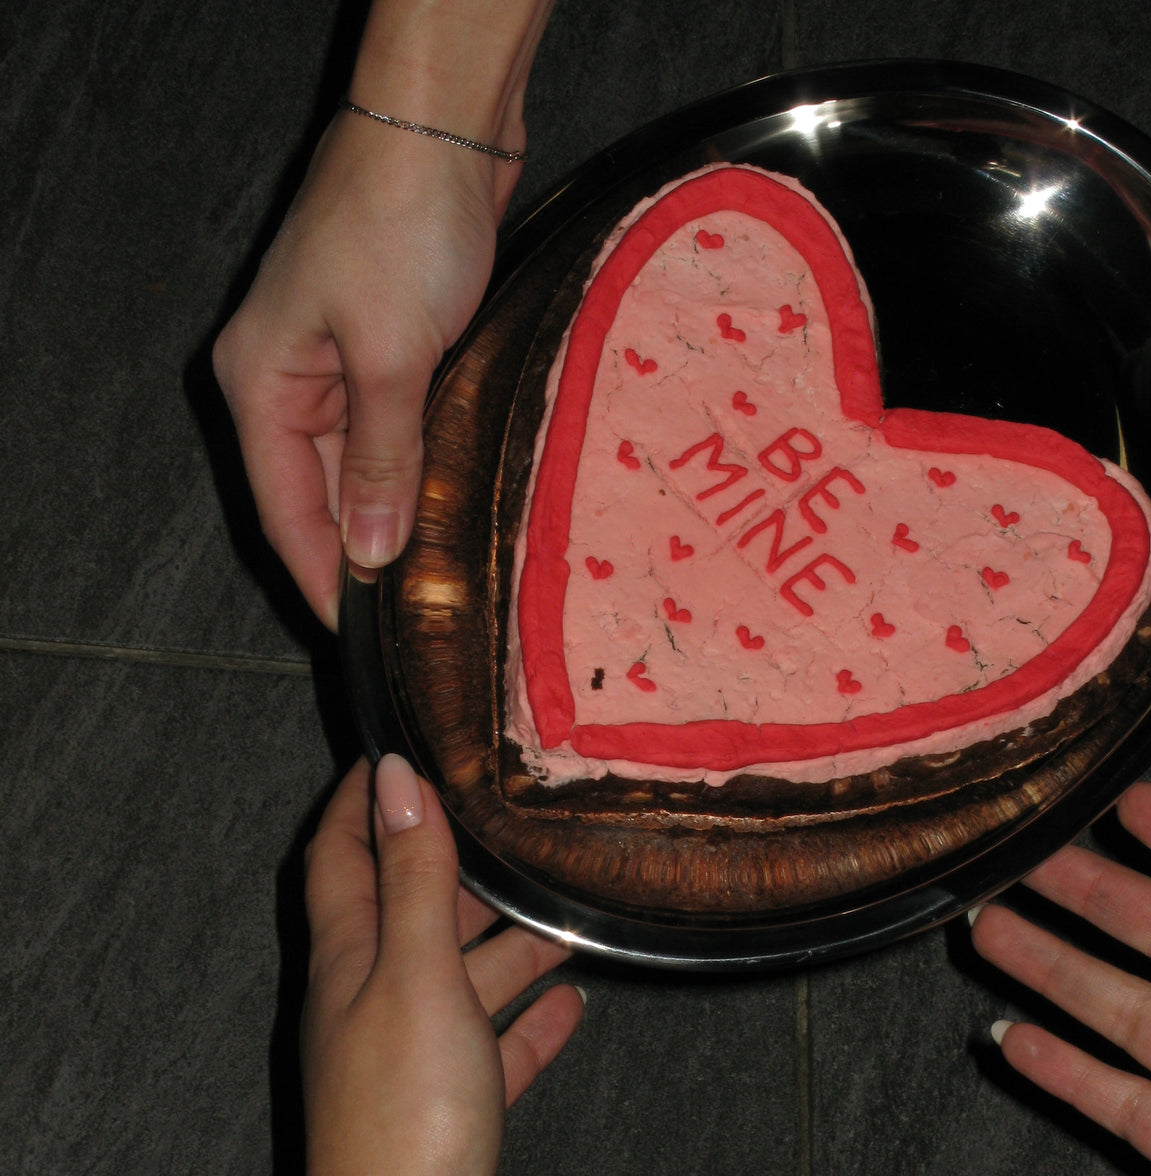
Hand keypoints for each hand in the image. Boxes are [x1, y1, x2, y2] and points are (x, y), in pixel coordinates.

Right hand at [212, 118, 506, 627]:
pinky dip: (422, 464)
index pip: (287, 510)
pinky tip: (452, 501)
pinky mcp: (390, 341)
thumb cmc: (400, 224)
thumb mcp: (389, 356)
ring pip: (365, 462)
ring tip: (439, 573)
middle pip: (323, 492)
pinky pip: (398, 426)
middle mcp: (289, 378)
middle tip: (418, 614)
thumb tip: (373, 553)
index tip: (363, 636)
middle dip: (368, 551)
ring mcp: (340, 359)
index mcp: (261, 383)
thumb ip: (384, 460)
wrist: (443, 128)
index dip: (326, 578)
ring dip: (400, 510)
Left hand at [299, 755, 582, 1175]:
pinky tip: (573, 1005)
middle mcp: (373, 1001)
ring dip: (508, 944)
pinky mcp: (451, 1110)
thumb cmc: (404, 1113)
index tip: (398, 748)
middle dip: (456, 865)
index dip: (361, 799)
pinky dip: (529, 1023)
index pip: (340, 855)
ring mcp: (410, 1058)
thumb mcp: (416, 972)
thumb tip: (396, 777)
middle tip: (511, 822)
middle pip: (410, 911)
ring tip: (566, 909)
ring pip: (460, 978)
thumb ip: (415, 877)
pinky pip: (493, 1048)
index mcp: (350, 959)